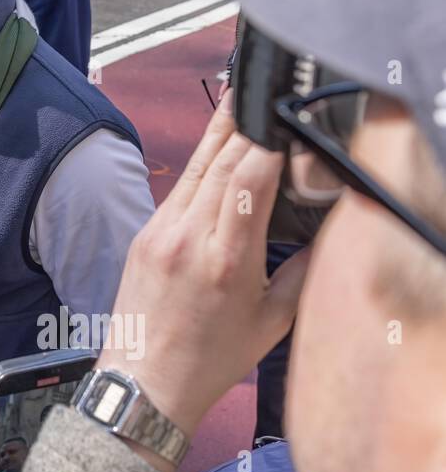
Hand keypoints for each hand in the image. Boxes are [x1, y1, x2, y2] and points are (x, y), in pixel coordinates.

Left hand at [96, 91, 307, 468]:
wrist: (144, 383)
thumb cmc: (210, 359)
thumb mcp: (271, 322)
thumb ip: (302, 272)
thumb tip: (328, 231)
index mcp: (224, 260)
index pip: (248, 182)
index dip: (267, 143)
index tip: (285, 117)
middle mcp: (187, 237)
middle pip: (219, 164)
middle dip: (244, 124)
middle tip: (262, 89)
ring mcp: (159, 232)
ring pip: (195, 169)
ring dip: (218, 133)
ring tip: (238, 99)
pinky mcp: (144, 233)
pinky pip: (178, 188)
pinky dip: (200, 163)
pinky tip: (214, 144)